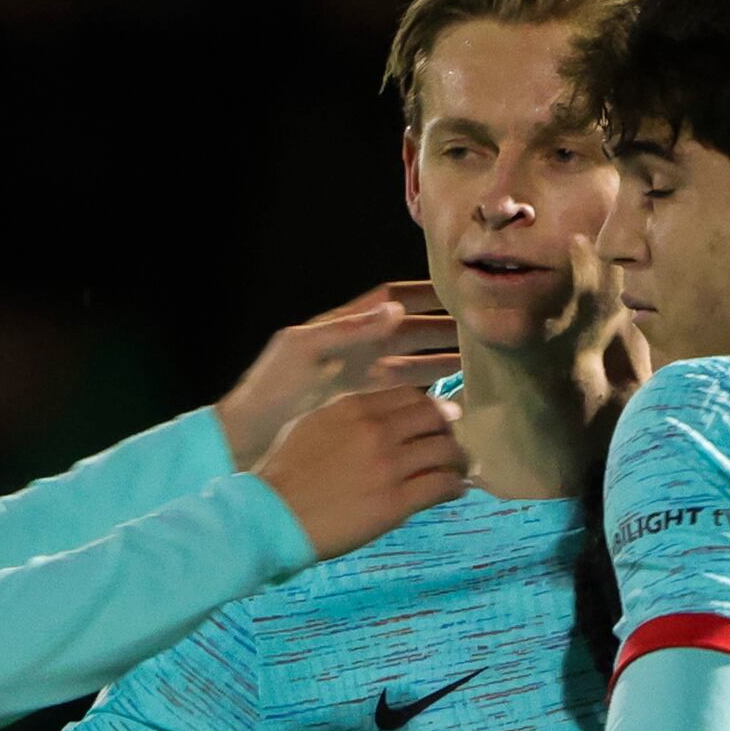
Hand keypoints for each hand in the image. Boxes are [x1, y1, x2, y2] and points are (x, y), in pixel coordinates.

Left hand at [212, 282, 456, 462]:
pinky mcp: (357, 408)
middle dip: (443, 329)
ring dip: (441, 361)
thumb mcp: (304, 351)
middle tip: (483, 331)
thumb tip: (396, 309)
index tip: (459, 291)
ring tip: (478, 364)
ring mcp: (356, 380)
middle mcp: (352, 350)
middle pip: (408, 332)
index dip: (423, 294)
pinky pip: (398, 395)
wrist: (246, 440)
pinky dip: (424, 393)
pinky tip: (448, 400)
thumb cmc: (268, 390)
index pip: (390, 301)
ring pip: (409, 363)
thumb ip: (349, 329)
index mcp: (339, 328)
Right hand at [251, 385, 469, 556]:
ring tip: (459, 469)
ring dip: (458, 459)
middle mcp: (378, 430)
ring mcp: (389, 466)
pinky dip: (454, 486)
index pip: (411, 396)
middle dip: (448, 430)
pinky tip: (455, 490)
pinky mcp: (395, 502)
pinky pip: (441, 486)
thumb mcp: (312, 424)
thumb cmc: (285, 473)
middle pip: (435, 418)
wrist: (272, 515)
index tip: (436, 419)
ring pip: (446, 450)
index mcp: (355, 407)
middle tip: (450, 444)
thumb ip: (347, 414)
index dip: (429, 407)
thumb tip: (377, 415)